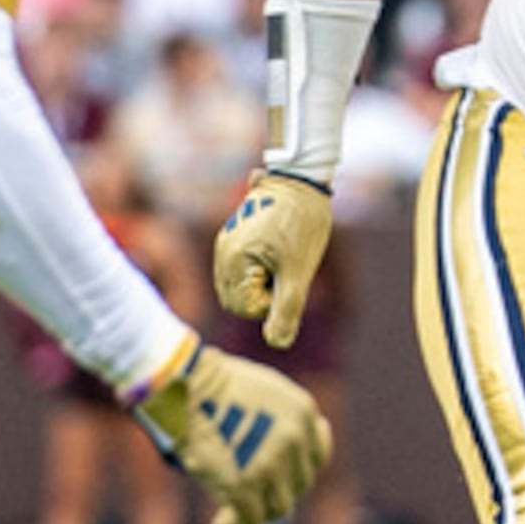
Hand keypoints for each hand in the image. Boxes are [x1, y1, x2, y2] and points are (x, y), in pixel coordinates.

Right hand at [132, 335, 331, 523]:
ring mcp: (272, 462)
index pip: (317, 455)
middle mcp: (294, 438)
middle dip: (277, 491)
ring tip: (236, 512)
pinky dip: (236, 523)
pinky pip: (251, 517)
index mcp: (303, 412)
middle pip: (299, 483)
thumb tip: (274, 457)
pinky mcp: (245, 483)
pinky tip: (221, 522)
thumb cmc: (209, 384)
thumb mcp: (262, 391)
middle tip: (254, 497)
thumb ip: (278, 421)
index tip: (283, 477)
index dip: (300, 470)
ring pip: (279, 505)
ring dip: (260, 511)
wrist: (181, 384)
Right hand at [211, 170, 334, 347]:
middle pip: (238, 299)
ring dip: (263, 282)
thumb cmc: (303, 224)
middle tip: (287, 270)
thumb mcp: (299, 271)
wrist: (303, 180)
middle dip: (265, 294)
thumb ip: (287, 309)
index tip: (288, 280)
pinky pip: (242, 268)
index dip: (272, 303)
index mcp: (232, 261)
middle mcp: (222, 253)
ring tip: (283, 257)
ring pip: (240, 284)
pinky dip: (260, 269)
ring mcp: (226, 243)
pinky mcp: (234, 236)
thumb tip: (278, 344)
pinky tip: (278, 250)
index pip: (244, 308)